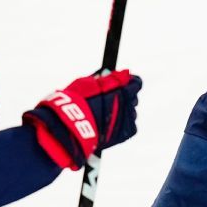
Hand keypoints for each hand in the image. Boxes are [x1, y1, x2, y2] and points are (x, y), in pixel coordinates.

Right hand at [24, 70, 141, 169]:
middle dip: (123, 97)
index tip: (120, 84)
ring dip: (122, 111)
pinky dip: (121, 124)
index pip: (135, 83)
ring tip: (105, 114)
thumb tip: (120, 73)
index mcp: (121, 89)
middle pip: (132, 97)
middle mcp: (128, 103)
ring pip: (130, 112)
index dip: (127, 83)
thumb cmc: (76, 102)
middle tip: (108, 100)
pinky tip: (108, 124)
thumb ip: (106, 78)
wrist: (71, 127)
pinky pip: (129, 125)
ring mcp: (127, 118)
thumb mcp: (88, 83)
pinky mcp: (125, 133)